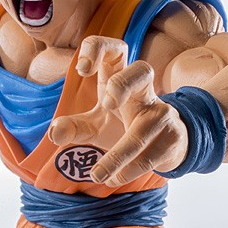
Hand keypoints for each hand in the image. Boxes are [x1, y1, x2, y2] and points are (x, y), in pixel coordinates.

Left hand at [48, 36, 187, 186]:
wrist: (166, 145)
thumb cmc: (124, 126)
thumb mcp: (95, 124)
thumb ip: (74, 127)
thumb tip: (54, 134)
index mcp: (120, 79)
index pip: (114, 48)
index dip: (98, 49)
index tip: (83, 71)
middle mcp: (144, 91)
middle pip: (142, 70)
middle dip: (123, 84)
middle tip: (107, 104)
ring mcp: (161, 113)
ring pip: (143, 130)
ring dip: (118, 155)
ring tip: (97, 175)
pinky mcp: (172, 137)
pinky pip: (151, 155)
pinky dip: (129, 170)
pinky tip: (114, 179)